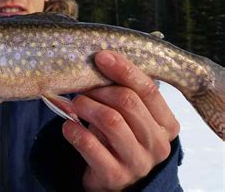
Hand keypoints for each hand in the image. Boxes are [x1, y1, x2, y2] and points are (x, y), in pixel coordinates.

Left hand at [62, 50, 179, 190]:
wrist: (116, 181)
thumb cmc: (122, 139)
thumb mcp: (132, 118)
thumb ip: (126, 93)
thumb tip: (102, 59)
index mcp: (167, 125)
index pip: (148, 89)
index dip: (124, 69)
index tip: (101, 56)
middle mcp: (157, 144)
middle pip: (127, 102)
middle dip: (100, 90)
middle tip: (83, 90)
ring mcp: (137, 162)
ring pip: (110, 120)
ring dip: (86, 106)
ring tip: (76, 105)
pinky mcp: (114, 175)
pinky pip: (90, 144)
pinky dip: (74, 130)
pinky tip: (68, 126)